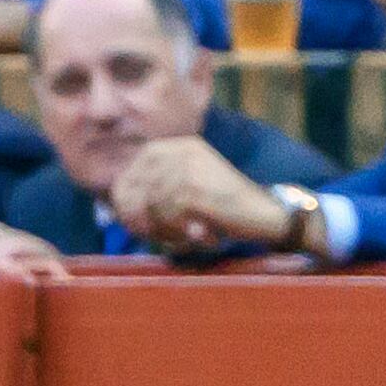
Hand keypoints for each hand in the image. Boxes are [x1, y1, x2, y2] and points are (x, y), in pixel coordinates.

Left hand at [113, 137, 295, 257]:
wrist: (268, 215)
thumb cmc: (230, 208)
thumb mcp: (195, 184)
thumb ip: (161, 185)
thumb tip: (117, 203)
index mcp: (181, 146)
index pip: (135, 168)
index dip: (127, 196)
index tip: (133, 221)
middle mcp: (182, 152)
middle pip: (136, 187)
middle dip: (139, 216)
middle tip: (155, 237)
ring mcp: (187, 170)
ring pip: (150, 204)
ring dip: (162, 228)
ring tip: (185, 239)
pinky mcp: (193, 192)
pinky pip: (166, 215)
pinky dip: (177, 232)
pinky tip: (200, 236)